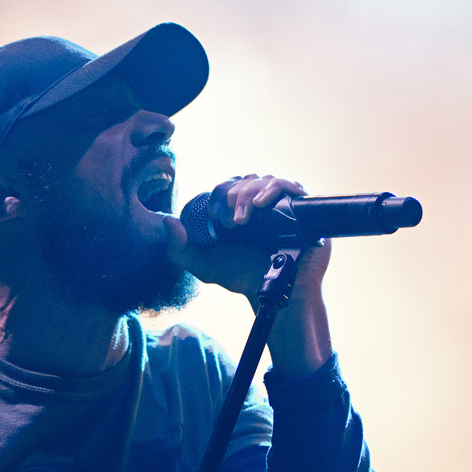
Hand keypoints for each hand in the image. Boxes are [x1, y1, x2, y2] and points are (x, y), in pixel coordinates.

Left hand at [165, 174, 333, 373]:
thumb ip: (178, 249)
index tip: (215, 217)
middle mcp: (263, 203)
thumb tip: (167, 221)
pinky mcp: (305, 208)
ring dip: (248, 194)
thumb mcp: (203, 264)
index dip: (220, 195)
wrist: (273, 292)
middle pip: (246, 180)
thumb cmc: (242, 276)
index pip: (229, 186)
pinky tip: (262, 204)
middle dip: (233, 196)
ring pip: (265, 180)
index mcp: (241, 209)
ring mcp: (284, 204)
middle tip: (229, 222)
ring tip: (242, 219)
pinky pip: (290, 186)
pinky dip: (273, 189)